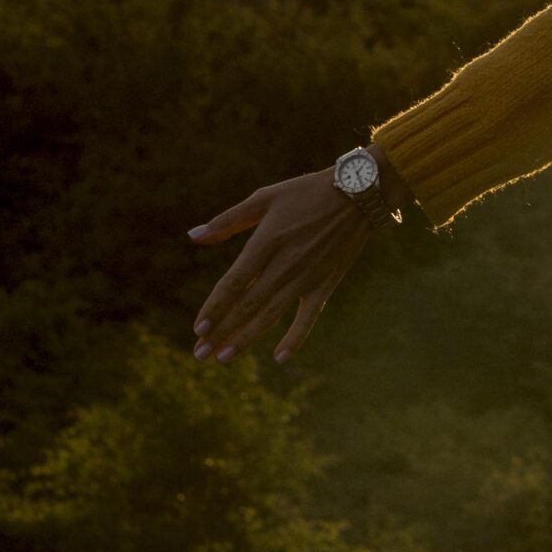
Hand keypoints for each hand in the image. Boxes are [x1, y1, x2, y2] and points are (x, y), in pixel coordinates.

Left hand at [186, 161, 380, 364]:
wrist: (359, 193)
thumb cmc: (307, 192)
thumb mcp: (266, 197)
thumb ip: (229, 220)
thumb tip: (192, 236)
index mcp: (267, 241)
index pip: (234, 282)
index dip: (215, 307)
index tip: (198, 329)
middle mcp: (285, 264)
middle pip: (248, 305)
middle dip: (222, 331)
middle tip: (200, 354)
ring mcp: (307, 276)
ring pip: (271, 314)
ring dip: (246, 338)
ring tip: (224, 358)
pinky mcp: (326, 283)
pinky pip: (309, 316)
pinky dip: (296, 337)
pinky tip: (279, 357)